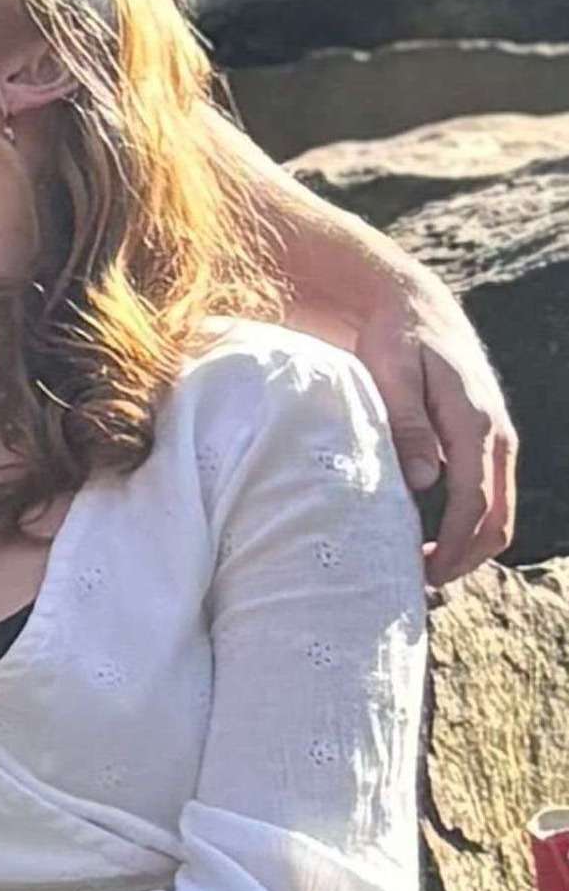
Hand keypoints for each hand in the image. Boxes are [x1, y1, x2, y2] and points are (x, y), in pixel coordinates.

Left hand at [351, 278, 515, 583]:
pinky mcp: (482, 444)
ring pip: (497, 513)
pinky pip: (486, 497)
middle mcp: (496, 437)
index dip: (454, 544)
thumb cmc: (395, 338)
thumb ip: (407, 423)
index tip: (424, 572)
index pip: (476, 501)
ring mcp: (494, 442)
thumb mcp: (392, 371)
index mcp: (477, 424)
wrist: (413, 308)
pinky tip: (429, 538)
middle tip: (419, 582)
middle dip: (465, 557)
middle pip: (498, 518)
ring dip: (468, 547)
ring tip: (421, 568)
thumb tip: (424, 480)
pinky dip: (468, 526)